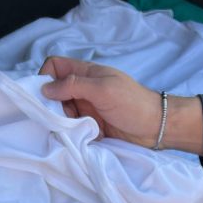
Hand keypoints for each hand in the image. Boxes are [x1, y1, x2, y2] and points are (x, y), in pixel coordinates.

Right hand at [39, 56, 202, 153]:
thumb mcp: (103, 89)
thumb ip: (74, 85)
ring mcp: (87, 108)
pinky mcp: (92, 126)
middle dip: (53, 105)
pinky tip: (82, 136)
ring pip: (62, 112)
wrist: (157, 127)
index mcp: (86, 73)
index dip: (46, 77)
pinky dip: (74, 133)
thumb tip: (45, 88)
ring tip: (76, 129)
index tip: (46, 96)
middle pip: (54, 92)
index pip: (55, 66)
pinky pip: (73, 127)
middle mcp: (83, 89)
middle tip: (64, 117)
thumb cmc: (133, 103)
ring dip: (64, 121)